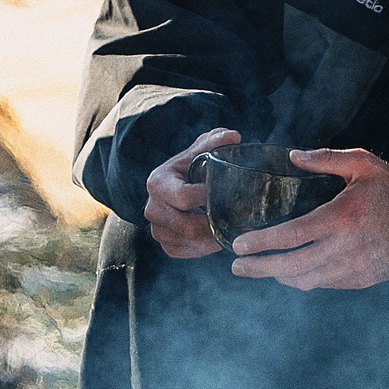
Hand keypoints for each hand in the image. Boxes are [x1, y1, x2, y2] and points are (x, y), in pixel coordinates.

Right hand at [144, 127, 239, 258]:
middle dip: (213, 224)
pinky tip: (217, 238)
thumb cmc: (191, 166)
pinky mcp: (164, 243)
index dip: (208, 198)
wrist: (177, 185)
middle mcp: (151, 208)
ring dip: (211, 238)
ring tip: (230, 229)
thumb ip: (216, 142)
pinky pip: (184, 252)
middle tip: (237, 220)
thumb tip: (234, 137)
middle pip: (184, 226)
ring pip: (186, 241)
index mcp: (158, 182)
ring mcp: (156, 228)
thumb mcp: (201, 150)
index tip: (229, 196)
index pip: (183, 197)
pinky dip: (203, 248)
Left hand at [229, 147, 388, 290]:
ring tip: (261, 269)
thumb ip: (325, 159)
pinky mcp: (361, 280)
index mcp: (341, 218)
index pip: (292, 236)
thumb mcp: (363, 163)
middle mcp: (345, 248)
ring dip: (279, 276)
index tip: (239, 244)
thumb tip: (292, 157)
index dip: (262, 243)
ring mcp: (353, 268)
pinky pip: (324, 284)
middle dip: (259, 268)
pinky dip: (305, 279)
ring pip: (306, 281)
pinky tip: (292, 272)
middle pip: (291, 266)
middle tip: (237, 266)